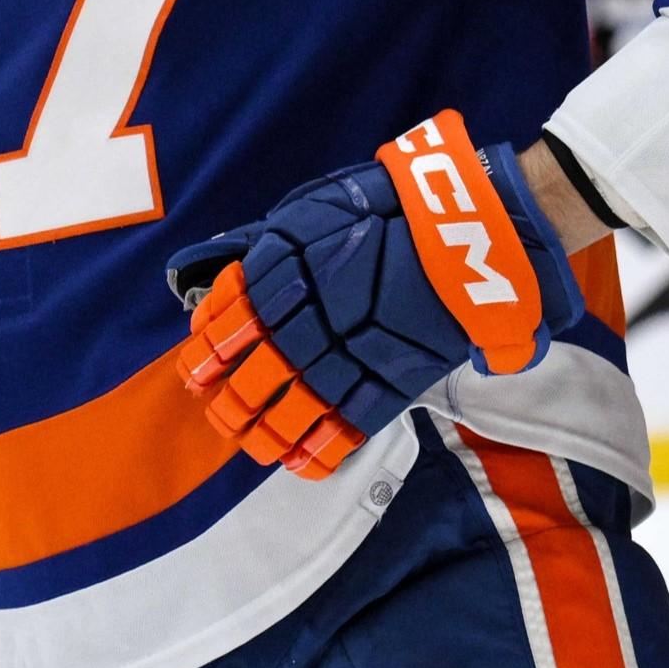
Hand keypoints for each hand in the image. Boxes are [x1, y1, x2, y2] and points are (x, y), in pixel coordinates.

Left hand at [171, 110, 581, 476]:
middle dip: (230, 403)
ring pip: (289, 411)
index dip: (207, 354)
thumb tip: (226, 267)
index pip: (227, 326)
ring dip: (264, 434)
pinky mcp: (388, 382)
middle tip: (223, 412)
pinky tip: (300, 462)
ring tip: (254, 444)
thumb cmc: (393, 206)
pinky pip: (344, 426)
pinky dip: (319, 451)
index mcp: (282, 275)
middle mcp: (305, 321)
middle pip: (250, 378)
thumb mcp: (318, 205)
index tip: (198, 369)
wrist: (470, 228)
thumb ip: (271, 240)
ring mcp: (347, 356)